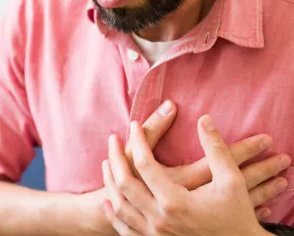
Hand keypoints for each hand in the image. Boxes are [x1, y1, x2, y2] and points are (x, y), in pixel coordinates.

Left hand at [103, 115, 288, 235]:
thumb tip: (205, 119)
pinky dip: (113, 212)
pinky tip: (108, 200)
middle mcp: (159, 220)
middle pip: (125, 183)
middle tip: (113, 138)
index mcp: (175, 202)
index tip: (134, 124)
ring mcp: (154, 235)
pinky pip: (124, 229)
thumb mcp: (231, 181)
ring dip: (109, 182)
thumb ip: (216, 148)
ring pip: (120, 206)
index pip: (145, 164)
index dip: (138, 140)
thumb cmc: (237, 218)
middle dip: (116, 157)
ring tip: (106, 162)